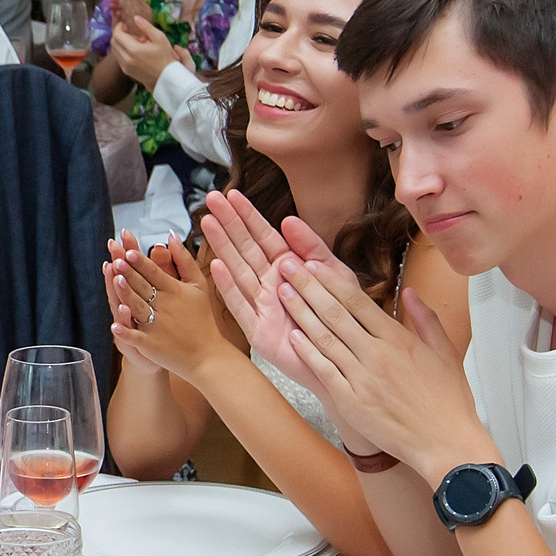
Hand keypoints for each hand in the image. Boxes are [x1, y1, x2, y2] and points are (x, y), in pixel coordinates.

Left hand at [104, 231, 229, 380]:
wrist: (207, 355)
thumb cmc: (201, 317)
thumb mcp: (198, 285)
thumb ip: (184, 259)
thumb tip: (171, 235)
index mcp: (174, 290)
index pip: (154, 272)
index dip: (141, 261)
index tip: (129, 250)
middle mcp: (165, 306)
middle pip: (143, 286)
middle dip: (130, 272)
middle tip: (117, 258)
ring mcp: (157, 326)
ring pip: (138, 308)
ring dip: (126, 295)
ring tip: (115, 281)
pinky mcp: (152, 345)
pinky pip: (137, 337)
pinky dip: (126, 332)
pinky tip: (114, 325)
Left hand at [109, 12, 186, 86]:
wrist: (167, 76)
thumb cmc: (165, 56)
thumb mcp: (159, 38)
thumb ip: (146, 26)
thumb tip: (135, 17)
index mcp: (133, 49)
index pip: (117, 35)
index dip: (119, 27)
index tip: (125, 24)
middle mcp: (126, 59)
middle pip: (113, 42)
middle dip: (119, 34)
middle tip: (130, 32)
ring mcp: (125, 67)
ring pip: (114, 50)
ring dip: (120, 43)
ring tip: (134, 42)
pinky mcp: (126, 71)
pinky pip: (118, 58)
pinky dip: (122, 51)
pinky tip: (134, 51)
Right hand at [197, 189, 355, 412]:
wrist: (347, 360)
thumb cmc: (343, 317)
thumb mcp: (336, 275)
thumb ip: (313, 247)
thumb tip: (288, 219)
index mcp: (290, 267)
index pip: (265, 235)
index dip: (248, 215)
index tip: (231, 194)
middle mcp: (272, 283)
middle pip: (246, 248)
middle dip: (229, 223)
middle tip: (211, 199)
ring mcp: (263, 306)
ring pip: (239, 270)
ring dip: (223, 246)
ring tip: (207, 222)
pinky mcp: (259, 331)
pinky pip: (241, 305)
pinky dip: (229, 287)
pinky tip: (215, 266)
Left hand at [269, 246, 494, 475]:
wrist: (445, 444)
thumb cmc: (447, 403)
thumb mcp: (445, 353)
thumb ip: (426, 319)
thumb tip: (411, 292)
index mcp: (399, 339)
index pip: (358, 301)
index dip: (331, 281)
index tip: (313, 264)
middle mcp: (378, 354)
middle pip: (335, 313)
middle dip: (307, 286)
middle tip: (286, 266)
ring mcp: (362, 378)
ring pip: (324, 338)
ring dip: (301, 313)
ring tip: (282, 293)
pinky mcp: (351, 402)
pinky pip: (324, 371)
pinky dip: (307, 352)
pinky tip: (293, 336)